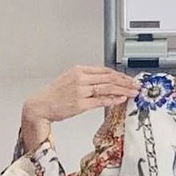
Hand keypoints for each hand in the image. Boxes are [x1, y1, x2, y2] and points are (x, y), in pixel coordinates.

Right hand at [20, 66, 139, 149]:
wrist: (39, 105)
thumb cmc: (54, 95)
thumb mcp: (70, 80)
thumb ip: (87, 80)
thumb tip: (106, 83)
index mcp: (78, 70)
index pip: (105, 70)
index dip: (120, 75)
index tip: (129, 79)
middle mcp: (80, 78)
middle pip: (109, 78)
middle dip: (125, 82)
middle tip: (136, 86)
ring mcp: (80, 91)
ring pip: (107, 88)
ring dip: (123, 90)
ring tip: (132, 92)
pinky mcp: (80, 104)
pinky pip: (100, 100)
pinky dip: (112, 99)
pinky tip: (120, 99)